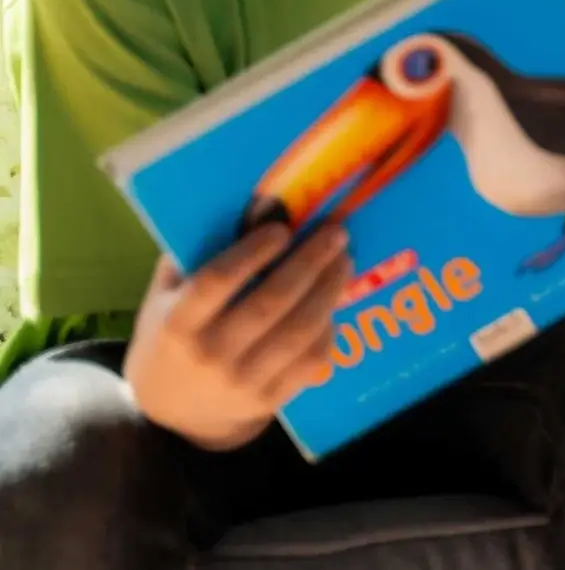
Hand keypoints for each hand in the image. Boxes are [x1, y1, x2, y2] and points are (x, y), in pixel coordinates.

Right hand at [124, 222, 351, 451]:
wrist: (172, 413)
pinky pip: (312, 359)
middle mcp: (210, 354)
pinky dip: (329, 326)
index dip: (253, 252)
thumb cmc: (171, 339)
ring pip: (299, 330)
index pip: (217, 282)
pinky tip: (334, 300)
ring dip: (329, 289)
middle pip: (271, 302)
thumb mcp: (166, 298)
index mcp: (177, 324)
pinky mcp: (269, 399)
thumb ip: (198, 256)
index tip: (283, 228)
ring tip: (343, 260)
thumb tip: (256, 206)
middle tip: (335, 232)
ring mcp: (242, 381)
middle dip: (309, 262)